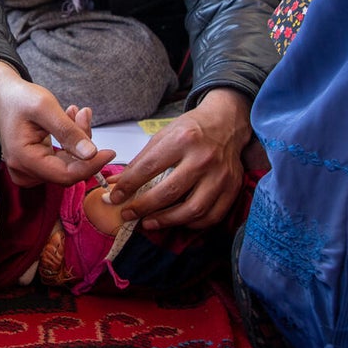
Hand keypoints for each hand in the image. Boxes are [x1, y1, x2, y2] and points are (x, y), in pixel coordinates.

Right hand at [0, 60, 113, 186]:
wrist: (0, 92)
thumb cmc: (18, 97)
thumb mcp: (45, 107)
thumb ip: (68, 131)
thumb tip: (91, 154)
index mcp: (23, 159)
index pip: (66, 175)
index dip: (91, 166)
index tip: (111, 151)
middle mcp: (23, 170)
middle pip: (67, 169)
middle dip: (82, 144)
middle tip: (85, 114)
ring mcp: (27, 169)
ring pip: (66, 164)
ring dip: (77, 141)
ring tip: (76, 113)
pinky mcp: (32, 163)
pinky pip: (59, 159)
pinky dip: (69, 142)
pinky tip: (69, 119)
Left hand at [109, 87, 251, 230]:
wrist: (226, 124)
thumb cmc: (191, 130)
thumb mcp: (162, 136)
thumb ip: (140, 161)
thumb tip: (116, 183)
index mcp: (183, 140)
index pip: (149, 168)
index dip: (128, 186)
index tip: (115, 197)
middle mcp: (203, 158)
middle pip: (170, 192)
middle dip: (143, 207)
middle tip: (127, 214)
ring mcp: (221, 175)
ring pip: (193, 209)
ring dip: (166, 220)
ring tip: (148, 223)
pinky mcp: (233, 188)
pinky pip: (212, 216)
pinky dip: (192, 224)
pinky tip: (177, 221)